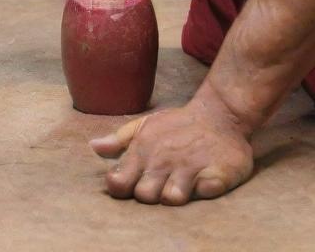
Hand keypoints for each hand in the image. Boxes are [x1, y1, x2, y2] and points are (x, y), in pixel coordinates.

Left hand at [90, 99, 253, 205]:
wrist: (220, 116)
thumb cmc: (178, 126)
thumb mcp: (145, 126)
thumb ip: (119, 141)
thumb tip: (94, 147)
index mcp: (143, 150)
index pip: (119, 182)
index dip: (119, 188)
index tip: (127, 184)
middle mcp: (164, 160)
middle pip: (143, 195)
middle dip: (147, 195)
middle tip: (158, 184)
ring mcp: (190, 167)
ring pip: (171, 198)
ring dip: (173, 196)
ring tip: (180, 186)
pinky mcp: (217, 175)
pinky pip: (203, 193)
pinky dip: (202, 191)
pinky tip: (204, 180)